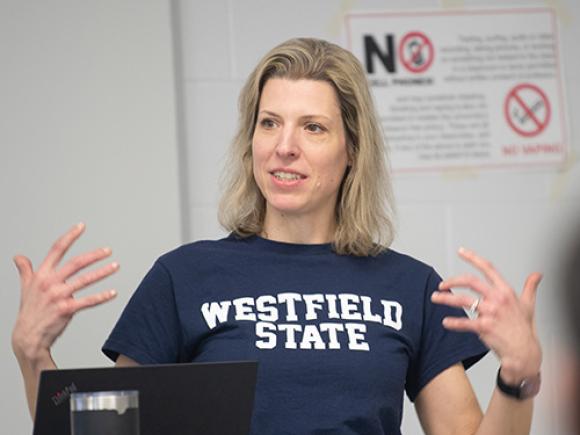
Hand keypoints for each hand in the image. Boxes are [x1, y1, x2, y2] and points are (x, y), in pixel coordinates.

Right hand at [11, 223, 118, 362]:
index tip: (81, 226)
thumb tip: (18, 257)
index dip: (69, 236)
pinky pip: (88, 301)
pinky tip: (113, 292)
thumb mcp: (26, 288)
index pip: (56, 250)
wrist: (28, 337)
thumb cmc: (30, 311)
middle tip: (108, 250)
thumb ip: (25, 270)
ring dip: (102, 272)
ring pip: (85, 280)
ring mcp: (58, 296)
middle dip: (94, 255)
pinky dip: (102, 296)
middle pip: (75, 263)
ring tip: (115, 266)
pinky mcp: (66, 310)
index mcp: (41, 275)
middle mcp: (49, 283)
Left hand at [431, 247, 542, 382]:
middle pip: (470, 281)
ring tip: (435, 298)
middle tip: (441, 285)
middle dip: (452, 281)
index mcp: (506, 291)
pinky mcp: (485, 327)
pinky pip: (464, 322)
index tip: (461, 251)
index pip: (488, 268)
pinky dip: (453, 322)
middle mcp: (498, 299)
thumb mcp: (528, 305)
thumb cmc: (524, 329)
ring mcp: (491, 313)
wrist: (524, 353)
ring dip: (446, 299)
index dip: (473, 258)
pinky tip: (445, 322)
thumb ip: (530, 287)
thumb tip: (537, 275)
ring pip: (463, 300)